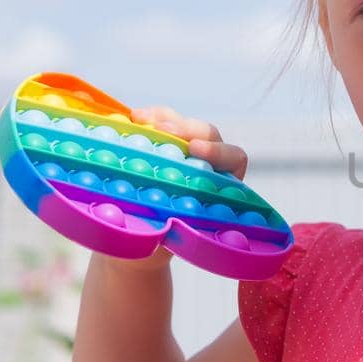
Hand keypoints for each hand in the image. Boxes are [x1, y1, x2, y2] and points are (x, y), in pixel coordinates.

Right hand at [91, 106, 249, 272]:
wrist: (141, 240)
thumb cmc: (162, 243)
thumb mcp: (169, 240)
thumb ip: (173, 230)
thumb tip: (165, 222)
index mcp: (221, 187)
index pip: (233, 158)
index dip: (219, 152)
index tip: (197, 150)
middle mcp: (207, 164)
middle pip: (207, 134)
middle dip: (187, 129)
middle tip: (164, 131)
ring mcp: (183, 151)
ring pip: (181, 123)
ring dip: (164, 118)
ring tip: (140, 119)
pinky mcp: (161, 144)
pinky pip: (158, 123)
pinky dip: (146, 119)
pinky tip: (129, 119)